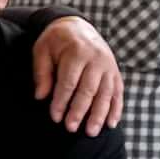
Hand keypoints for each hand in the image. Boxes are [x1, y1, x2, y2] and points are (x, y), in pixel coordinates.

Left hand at [27, 16, 124, 134]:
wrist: (77, 26)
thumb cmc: (56, 41)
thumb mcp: (42, 50)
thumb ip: (42, 73)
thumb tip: (41, 97)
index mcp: (76, 51)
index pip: (69, 81)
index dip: (62, 101)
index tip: (55, 117)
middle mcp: (96, 58)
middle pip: (88, 89)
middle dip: (79, 111)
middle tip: (71, 128)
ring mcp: (109, 66)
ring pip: (106, 93)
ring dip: (99, 115)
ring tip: (91, 132)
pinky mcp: (115, 72)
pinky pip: (118, 92)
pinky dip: (115, 109)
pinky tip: (111, 124)